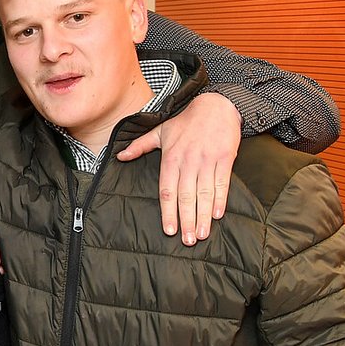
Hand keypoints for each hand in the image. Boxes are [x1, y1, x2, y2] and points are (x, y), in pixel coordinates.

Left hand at [116, 92, 240, 244]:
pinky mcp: (225, 159)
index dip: (168, 212)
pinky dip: (220, 199)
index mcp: (171, 158)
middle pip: (186, 196)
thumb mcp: (160, 131)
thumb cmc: (186, 121)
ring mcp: (207, 161)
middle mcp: (188, 162)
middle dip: (187, 220)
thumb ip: (139, 146)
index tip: (169, 230)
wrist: (216, 104)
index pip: (167, 190)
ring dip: (203, 216)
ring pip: (204, 193)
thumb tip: (119, 156)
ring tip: (202, 234)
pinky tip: (217, 215)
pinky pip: (222, 183)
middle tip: (188, 240)